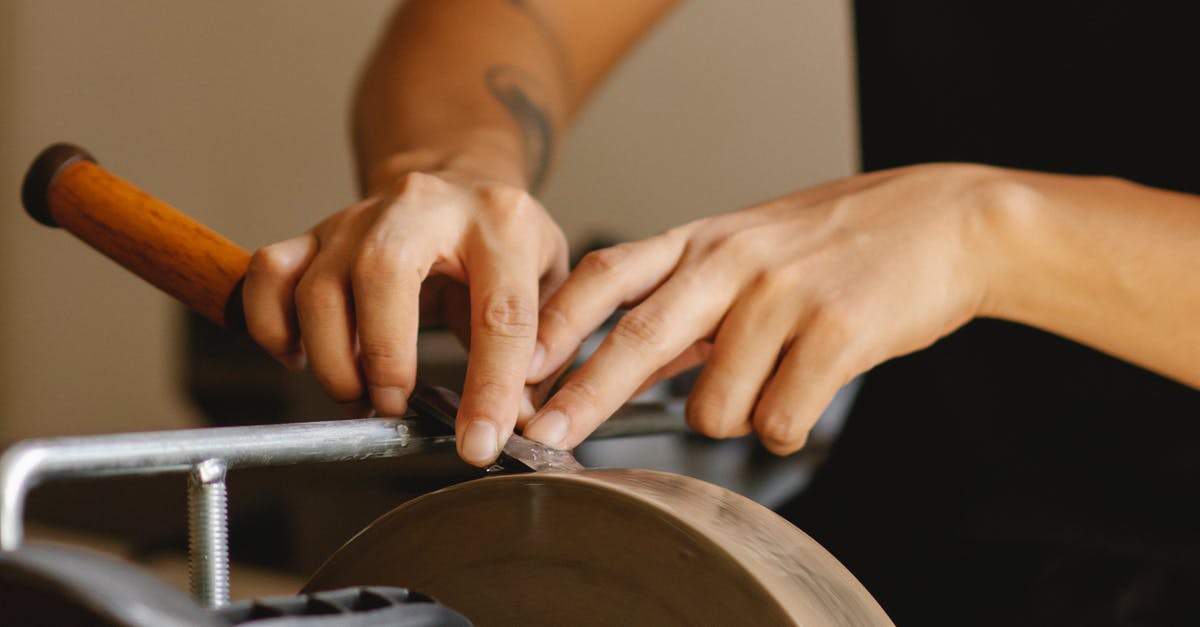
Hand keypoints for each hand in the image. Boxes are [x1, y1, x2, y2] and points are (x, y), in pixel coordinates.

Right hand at [242, 165, 567, 465]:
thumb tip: (522, 419)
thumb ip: (545, 347)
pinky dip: (273, 327)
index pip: (501, 312)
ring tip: (362, 395)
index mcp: (503, 222)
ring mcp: (361, 216)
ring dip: (332, 359)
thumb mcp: (549, 281)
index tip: (481, 442)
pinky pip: (270, 275)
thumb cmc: (504, 243)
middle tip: (395, 405)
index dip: (491, 387)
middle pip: (383, 272)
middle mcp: (425, 207)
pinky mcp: (316, 231)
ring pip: (318, 285)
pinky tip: (303, 357)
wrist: (457, 182)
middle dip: (385, 357)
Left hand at [523, 164, 1014, 453]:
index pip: (609, 274)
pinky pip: (781, 421)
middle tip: (546, 437)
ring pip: (716, 405)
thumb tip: (624, 364)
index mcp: (704, 240)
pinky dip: (789, 426)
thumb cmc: (838, 244)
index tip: (518, 366)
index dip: (556, 322)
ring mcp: (783, 295)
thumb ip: (688, 300)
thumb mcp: (750, 248)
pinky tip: (812, 391)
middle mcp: (732, 261)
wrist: (946, 222)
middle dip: (583, 396)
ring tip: (777, 377)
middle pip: (636, 336)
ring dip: (737, 415)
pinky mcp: (835, 331)